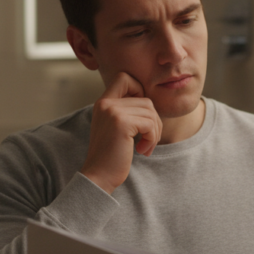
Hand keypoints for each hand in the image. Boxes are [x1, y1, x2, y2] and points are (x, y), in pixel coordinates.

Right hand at [81, 72, 161, 193]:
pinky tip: (142, 150)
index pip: (125, 78)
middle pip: (146, 99)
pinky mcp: (121, 123)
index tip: (140, 116)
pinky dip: (152, 139)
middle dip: (154, 121)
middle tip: (148, 140)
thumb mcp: (116, 128)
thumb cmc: (112, 155)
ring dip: (154, 132)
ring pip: (151, 112)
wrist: (99, 176)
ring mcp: (113, 112)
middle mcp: (106, 103)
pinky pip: (150, 124)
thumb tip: (150, 103)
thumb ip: (126, 111)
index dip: (139, 92)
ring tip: (145, 147)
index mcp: (103, 102)